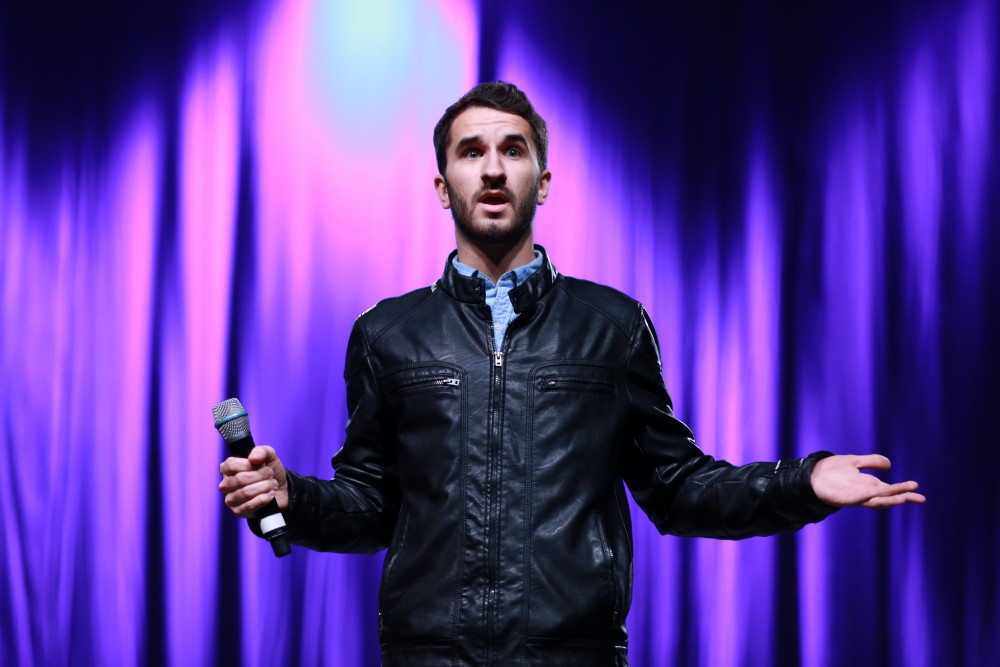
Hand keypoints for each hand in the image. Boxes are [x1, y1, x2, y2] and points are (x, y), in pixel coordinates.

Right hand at [218, 445, 289, 516]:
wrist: (282, 489)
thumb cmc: (270, 471)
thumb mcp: (269, 456)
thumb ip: (261, 451)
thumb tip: (253, 458)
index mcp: (228, 468)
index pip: (231, 465)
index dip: (249, 465)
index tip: (262, 465)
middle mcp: (225, 484)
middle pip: (240, 479)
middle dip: (261, 476)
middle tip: (271, 475)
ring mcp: (230, 499)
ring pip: (246, 492)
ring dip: (264, 487)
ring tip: (272, 485)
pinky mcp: (238, 512)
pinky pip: (249, 506)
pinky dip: (264, 499)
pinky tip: (270, 494)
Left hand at [811, 454, 925, 508]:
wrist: (811, 473)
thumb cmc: (831, 469)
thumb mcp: (854, 461)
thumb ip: (871, 462)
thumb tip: (890, 465)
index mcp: (868, 485)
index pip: (890, 490)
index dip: (904, 490)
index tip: (918, 488)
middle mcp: (864, 492)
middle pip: (887, 498)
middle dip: (903, 497)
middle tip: (920, 498)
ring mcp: (855, 496)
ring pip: (876, 501)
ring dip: (890, 499)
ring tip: (904, 497)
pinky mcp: (844, 499)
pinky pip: (858, 499)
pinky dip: (868, 497)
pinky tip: (876, 492)